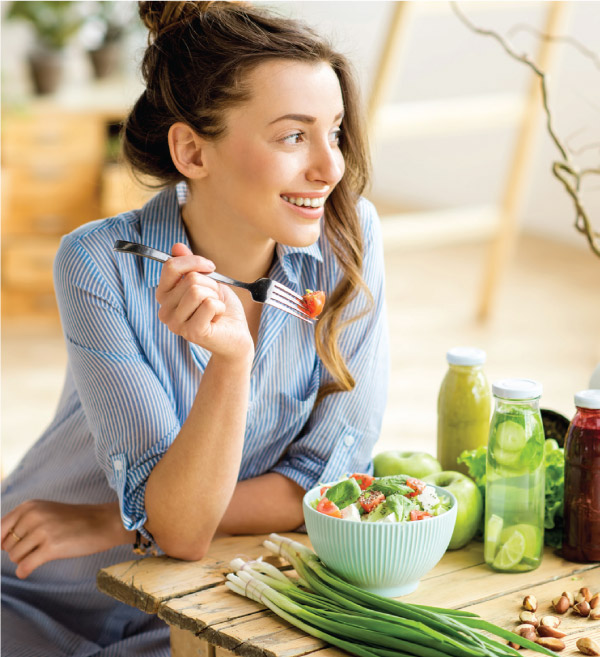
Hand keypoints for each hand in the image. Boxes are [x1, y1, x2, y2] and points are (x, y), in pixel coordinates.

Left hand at [1, 500, 131, 578]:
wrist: (104, 522)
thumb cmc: (75, 520)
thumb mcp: (46, 511)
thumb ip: (22, 522)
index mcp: (30, 506)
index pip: (0, 528)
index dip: (4, 541)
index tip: (16, 546)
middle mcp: (34, 515)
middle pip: (6, 545)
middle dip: (18, 550)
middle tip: (37, 548)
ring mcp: (43, 531)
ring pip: (15, 556)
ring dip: (25, 559)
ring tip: (42, 553)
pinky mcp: (51, 547)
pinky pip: (24, 566)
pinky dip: (24, 571)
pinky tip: (29, 569)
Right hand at [156, 243, 253, 360]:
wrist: (236, 337)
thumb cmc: (221, 309)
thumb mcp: (207, 281)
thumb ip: (190, 266)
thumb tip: (176, 246)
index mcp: (164, 296)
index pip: (170, 266)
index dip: (194, 261)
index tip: (210, 267)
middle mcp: (164, 311)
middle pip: (189, 279)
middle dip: (210, 285)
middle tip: (214, 299)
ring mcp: (176, 324)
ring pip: (197, 290)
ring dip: (215, 296)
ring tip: (215, 309)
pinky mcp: (192, 332)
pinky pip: (209, 304)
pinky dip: (220, 307)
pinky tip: (218, 318)